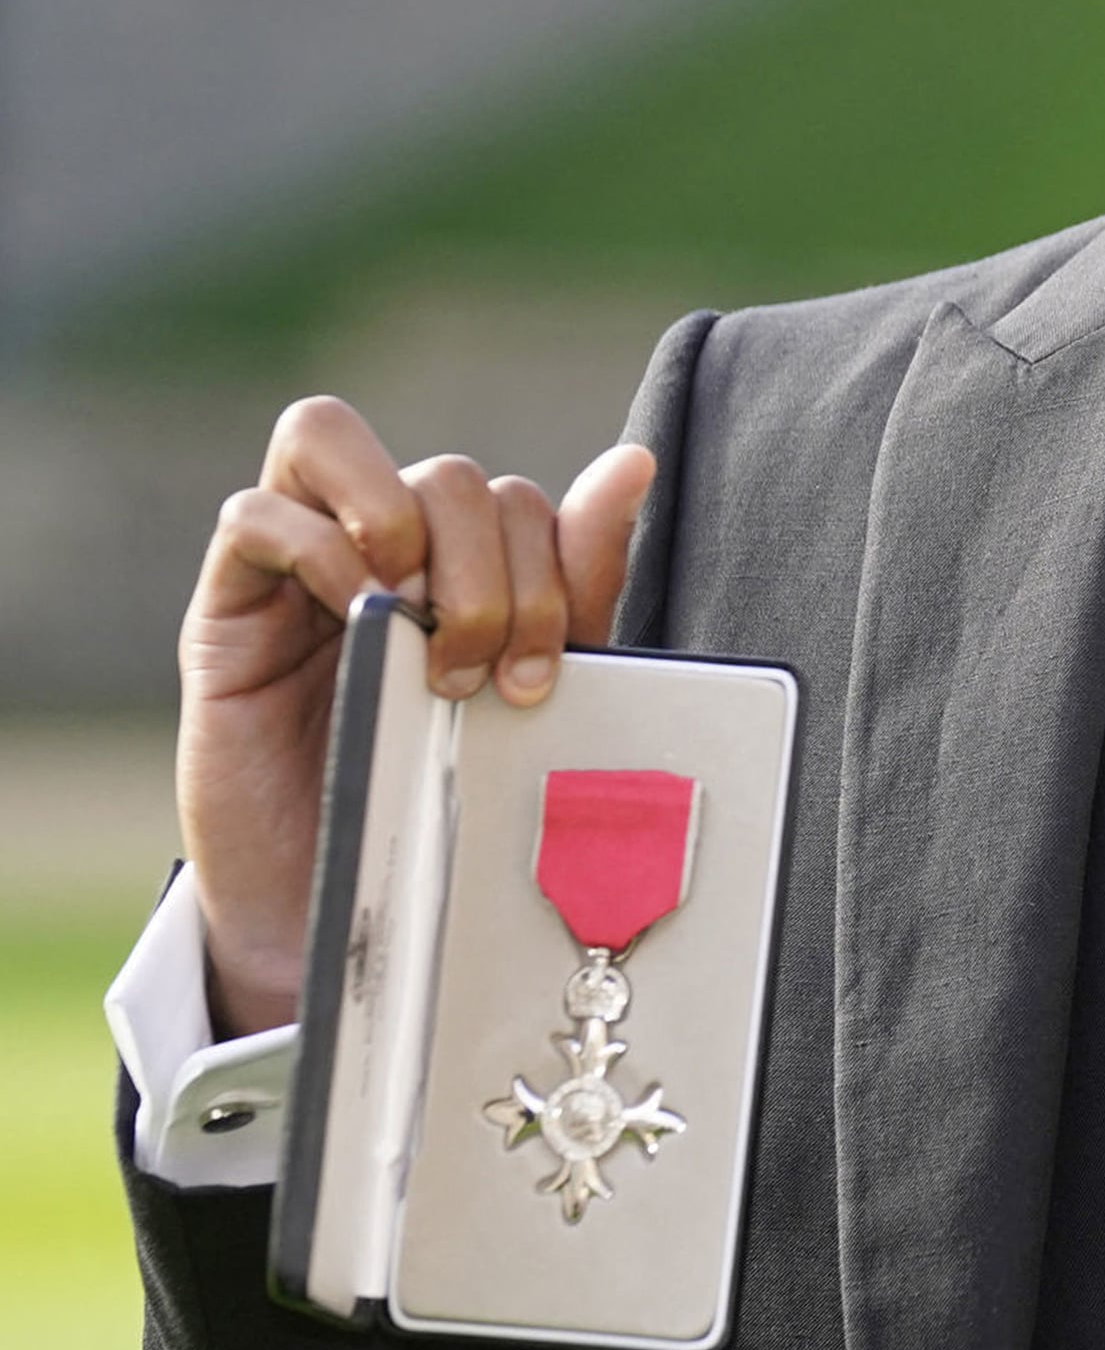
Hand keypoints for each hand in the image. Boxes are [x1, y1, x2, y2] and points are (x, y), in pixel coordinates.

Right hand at [175, 396, 655, 1039]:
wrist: (349, 916)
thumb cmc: (438, 797)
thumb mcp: (526, 687)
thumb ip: (575, 580)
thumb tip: (634, 462)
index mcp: (457, 562)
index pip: (513, 498)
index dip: (547, 569)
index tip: (540, 674)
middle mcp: (378, 545)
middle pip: (447, 474)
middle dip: (487, 572)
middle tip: (475, 669)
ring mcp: (294, 563)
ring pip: (326, 433)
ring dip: (399, 516)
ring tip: (414, 613)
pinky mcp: (225, 605)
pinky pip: (253, 514)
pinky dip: (316, 549)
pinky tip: (354, 615)